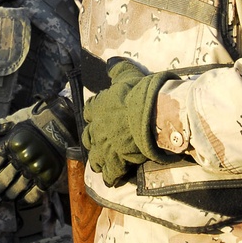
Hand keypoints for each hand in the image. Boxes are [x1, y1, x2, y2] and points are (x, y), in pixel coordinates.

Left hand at [0, 96, 78, 204]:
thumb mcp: (15, 121)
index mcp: (10, 145)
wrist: (61, 124)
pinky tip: (21, 200)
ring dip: (8, 195)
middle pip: (2, 180)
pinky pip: (34, 194)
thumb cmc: (35, 122)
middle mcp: (20, 159)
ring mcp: (34, 169)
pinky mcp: (47, 176)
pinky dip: (26, 199)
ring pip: (16, 189)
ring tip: (4, 197)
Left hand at [82, 59, 174, 186]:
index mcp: (98, 107)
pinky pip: (111, 171)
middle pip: (89, 137)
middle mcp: (97, 127)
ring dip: (99, 161)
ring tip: (101, 166)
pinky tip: (111, 180)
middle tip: (99, 144)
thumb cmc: (140, 92)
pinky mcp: (117, 159)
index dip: (93, 115)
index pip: (89, 111)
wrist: (152, 113)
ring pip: (97, 157)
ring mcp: (105, 145)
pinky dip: (111, 176)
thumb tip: (111, 62)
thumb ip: (117, 70)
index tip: (96, 118)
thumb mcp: (127, 76)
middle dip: (94, 141)